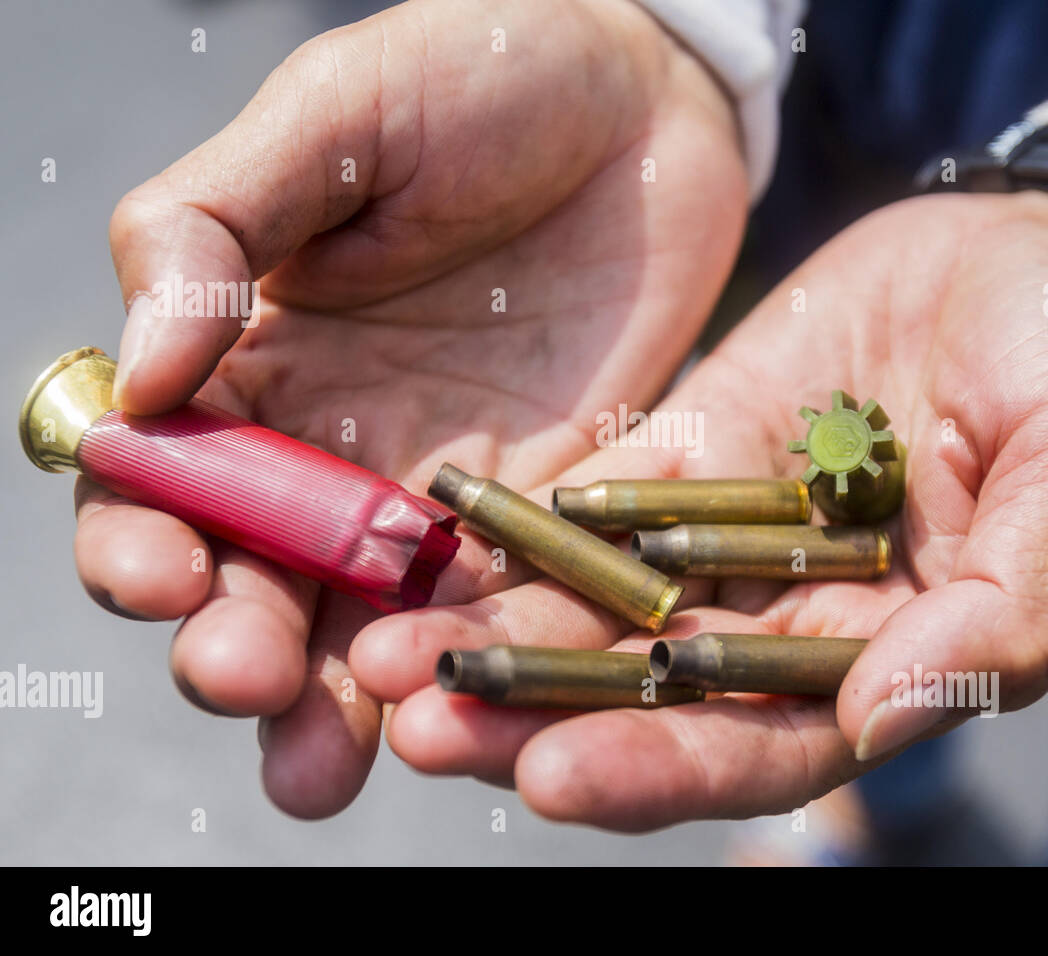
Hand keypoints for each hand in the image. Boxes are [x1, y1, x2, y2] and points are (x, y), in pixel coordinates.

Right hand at [73, 0, 746, 817]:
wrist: (647, 96)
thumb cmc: (477, 70)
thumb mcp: (331, 117)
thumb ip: (211, 228)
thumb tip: (138, 377)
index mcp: (252, 357)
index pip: (164, 477)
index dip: (142, 533)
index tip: (160, 572)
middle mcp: (333, 442)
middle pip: (259, 578)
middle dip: (239, 645)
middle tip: (249, 682)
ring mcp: (440, 485)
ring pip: (369, 620)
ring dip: (341, 699)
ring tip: (325, 764)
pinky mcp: (547, 504)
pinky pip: (501, 597)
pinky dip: (474, 657)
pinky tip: (457, 705)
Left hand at [355, 191, 1047, 830]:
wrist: (1032, 247)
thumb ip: (1008, 601)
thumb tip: (891, 715)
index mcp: (891, 651)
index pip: (767, 744)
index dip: (667, 767)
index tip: (559, 774)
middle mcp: (795, 614)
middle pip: (656, 697)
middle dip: (543, 718)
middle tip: (428, 727)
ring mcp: (734, 535)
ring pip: (605, 610)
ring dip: (504, 637)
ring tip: (393, 652)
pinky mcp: (692, 451)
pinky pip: (600, 502)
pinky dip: (525, 530)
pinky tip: (440, 543)